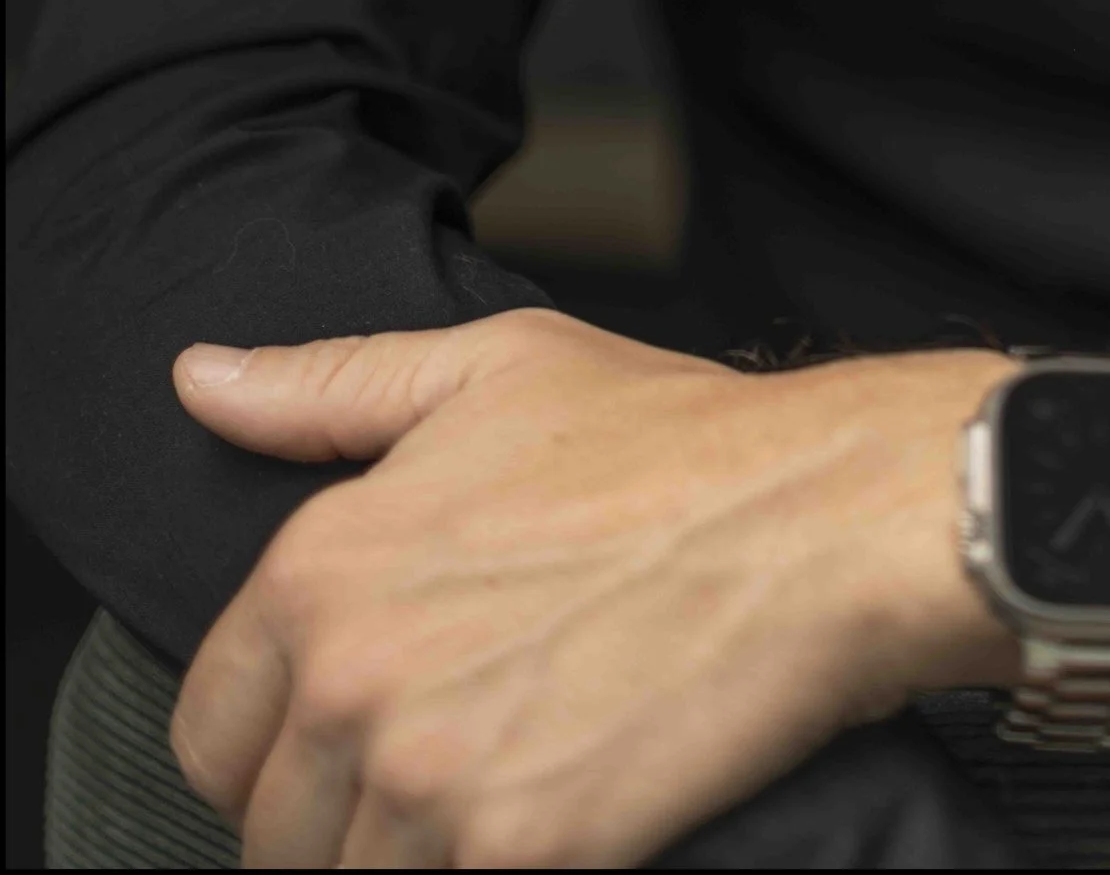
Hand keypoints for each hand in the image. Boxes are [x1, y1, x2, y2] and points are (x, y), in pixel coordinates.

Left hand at [167, 308, 1022, 867]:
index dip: (275, 740)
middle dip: (337, 818)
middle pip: (269, 833)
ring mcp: (428, 778)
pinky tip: (546, 827)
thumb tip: (199, 378)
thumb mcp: (495, 371)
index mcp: (324, 566)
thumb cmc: (675, 438)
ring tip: (495, 801)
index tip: (349, 733)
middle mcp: (350, 679)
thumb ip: (329, 387)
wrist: (822, 520)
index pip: (211, 724)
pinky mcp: (518, 855)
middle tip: (444, 770)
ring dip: (408, 860)